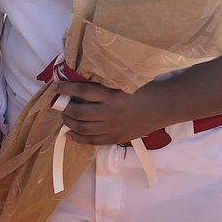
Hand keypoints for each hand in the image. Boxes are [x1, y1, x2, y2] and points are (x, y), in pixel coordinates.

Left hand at [55, 79, 171, 146]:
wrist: (165, 106)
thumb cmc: (146, 88)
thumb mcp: (125, 81)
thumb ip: (105, 83)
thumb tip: (82, 80)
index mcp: (112, 95)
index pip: (82, 91)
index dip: (66, 89)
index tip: (55, 86)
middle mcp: (110, 112)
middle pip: (79, 112)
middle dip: (65, 108)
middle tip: (59, 103)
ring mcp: (113, 127)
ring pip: (83, 128)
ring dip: (69, 123)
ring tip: (64, 117)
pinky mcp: (117, 138)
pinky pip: (93, 141)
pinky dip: (79, 138)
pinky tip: (70, 134)